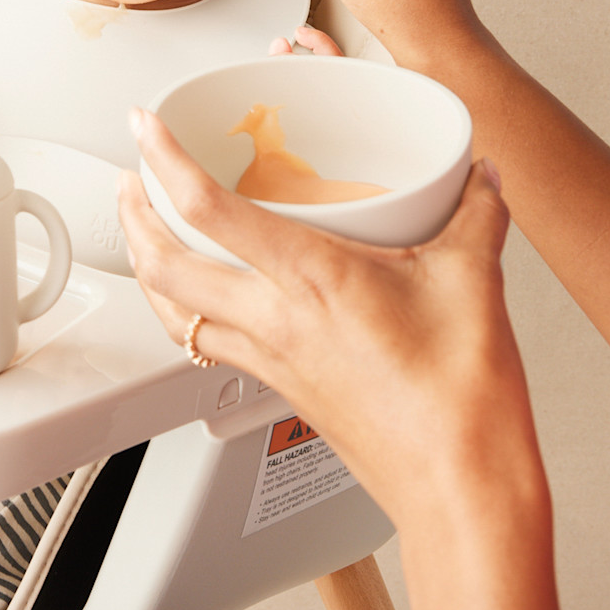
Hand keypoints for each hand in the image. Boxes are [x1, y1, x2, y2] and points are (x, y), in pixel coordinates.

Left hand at [117, 107, 528, 529]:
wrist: (457, 486)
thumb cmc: (460, 401)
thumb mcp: (472, 282)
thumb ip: (476, 215)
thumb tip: (479, 176)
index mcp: (310, 278)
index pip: (209, 208)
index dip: (165, 160)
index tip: (144, 123)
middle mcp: (273, 317)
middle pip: (163, 264)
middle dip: (132, 215)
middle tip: (130, 176)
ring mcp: (267, 355)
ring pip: (171, 309)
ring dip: (145, 264)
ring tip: (142, 230)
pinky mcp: (274, 383)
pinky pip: (203, 340)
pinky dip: (180, 309)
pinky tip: (195, 297)